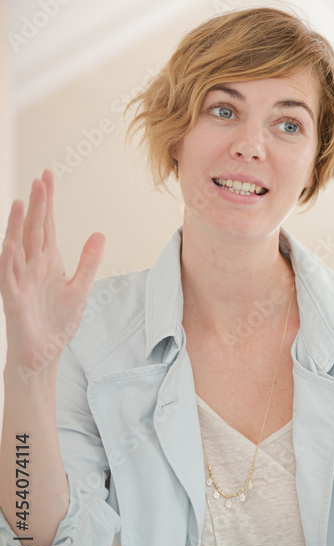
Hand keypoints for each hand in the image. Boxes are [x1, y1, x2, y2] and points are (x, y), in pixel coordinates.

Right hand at [1, 169, 104, 376]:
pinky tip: (12, 241)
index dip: (48, 202)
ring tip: (23, 200)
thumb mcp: (81, 287)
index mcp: (48, 262)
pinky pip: (8, 273)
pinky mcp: (13, 296)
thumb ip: (88, 261)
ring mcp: (20, 279)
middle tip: (41, 178)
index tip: (48, 177)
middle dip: (38, 204)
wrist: (43, 353)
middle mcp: (32, 266)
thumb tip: (98, 234)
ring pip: (18, 246)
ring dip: (19, 224)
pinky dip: (10, 257)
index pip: (47, 225)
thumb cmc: (57, 322)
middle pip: (34, 229)